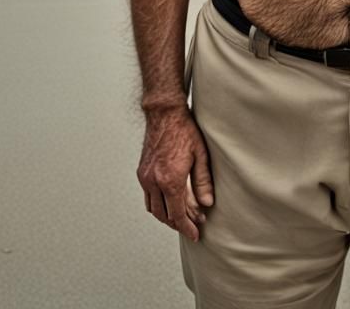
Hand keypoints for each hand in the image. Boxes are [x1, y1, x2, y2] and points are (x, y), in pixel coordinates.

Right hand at [137, 106, 212, 241]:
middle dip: (179, 224)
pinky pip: (148, 198)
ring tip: (183, 217)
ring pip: (153, 209)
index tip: (195, 235)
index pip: (178, 215)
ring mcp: (145, 178)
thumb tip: (207, 204)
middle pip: (164, 216)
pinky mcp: (142, 172)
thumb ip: (203, 181)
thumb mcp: (201, 155)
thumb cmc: (185, 131)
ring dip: (167, 217)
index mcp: (170, 180)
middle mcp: (154, 182)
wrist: (164, 114)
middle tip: (194, 225)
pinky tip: (169, 203)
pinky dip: (158, 206)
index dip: (187, 227)